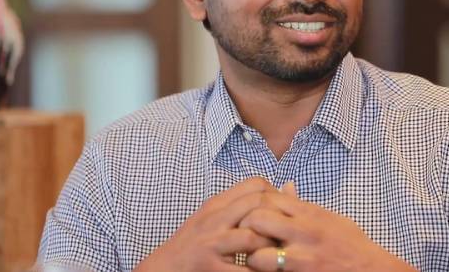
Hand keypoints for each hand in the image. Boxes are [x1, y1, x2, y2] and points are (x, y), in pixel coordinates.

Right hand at [134, 177, 277, 271]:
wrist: (161, 269)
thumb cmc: (192, 245)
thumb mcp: (212, 219)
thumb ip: (238, 206)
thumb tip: (276, 190)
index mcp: (216, 205)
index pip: (255, 184)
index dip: (276, 195)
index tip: (283, 211)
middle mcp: (213, 220)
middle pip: (256, 204)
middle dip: (278, 217)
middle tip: (287, 232)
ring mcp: (211, 244)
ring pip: (252, 237)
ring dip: (270, 246)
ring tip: (277, 253)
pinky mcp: (211, 269)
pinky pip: (244, 269)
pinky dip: (259, 270)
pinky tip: (264, 270)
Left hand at [240, 183, 414, 271]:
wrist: (372, 270)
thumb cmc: (350, 244)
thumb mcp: (329, 218)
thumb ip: (303, 205)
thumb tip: (285, 186)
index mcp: (309, 213)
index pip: (269, 197)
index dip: (253, 205)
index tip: (250, 214)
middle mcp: (304, 232)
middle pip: (258, 219)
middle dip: (245, 228)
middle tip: (244, 237)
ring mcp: (302, 257)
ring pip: (258, 254)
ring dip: (250, 258)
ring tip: (252, 260)